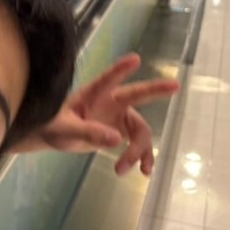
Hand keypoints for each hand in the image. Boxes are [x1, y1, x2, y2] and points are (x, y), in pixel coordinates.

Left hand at [33, 54, 179, 175]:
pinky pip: (139, 144)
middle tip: (175, 85)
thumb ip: (88, 132)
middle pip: (137, 95)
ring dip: (139, 150)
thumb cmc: (53, 125)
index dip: (121, 69)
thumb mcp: (65, 129)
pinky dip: (143, 156)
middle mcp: (111, 101)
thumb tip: (117, 139)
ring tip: (126, 169)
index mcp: (93, 94)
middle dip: (156, 90)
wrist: (55, 136)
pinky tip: (144, 171)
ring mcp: (119, 116)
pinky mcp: (122, 131)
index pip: (108, 79)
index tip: (135, 59)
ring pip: (140, 130)